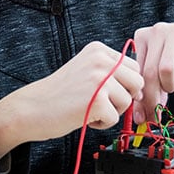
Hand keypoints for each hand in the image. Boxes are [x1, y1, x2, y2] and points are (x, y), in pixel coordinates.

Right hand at [0, 41, 142, 158]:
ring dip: (112, 111)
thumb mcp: (86, 71)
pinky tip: (84, 116)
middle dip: (124, 97)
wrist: (32, 108)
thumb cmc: (59, 94)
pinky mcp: (98, 100)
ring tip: (89, 109)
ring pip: (128, 101)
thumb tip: (141, 88)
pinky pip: (115, 118)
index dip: (125, 85)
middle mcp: (100, 60)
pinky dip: (102, 123)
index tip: (108, 93)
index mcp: (98, 50)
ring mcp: (100, 79)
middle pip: (137, 82)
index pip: (133, 67)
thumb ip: (111, 73)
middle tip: (102, 103)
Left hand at [131, 20, 173, 122]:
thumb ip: (149, 88)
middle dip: (153, 98)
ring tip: (172, 85)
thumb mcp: (159, 66)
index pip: (136, 73)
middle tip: (157, 112)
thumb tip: (141, 116)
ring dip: (169, 86)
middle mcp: (156, 32)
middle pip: (150, 73)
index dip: (139, 98)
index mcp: (142, 37)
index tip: (142, 116)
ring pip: (165, 70)